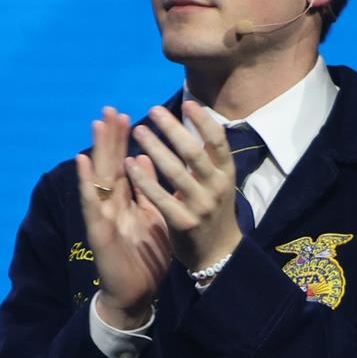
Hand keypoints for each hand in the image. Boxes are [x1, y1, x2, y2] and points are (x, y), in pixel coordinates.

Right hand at [78, 107, 169, 326]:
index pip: (123, 165)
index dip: (123, 141)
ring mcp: (103, 216)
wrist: (138, 294)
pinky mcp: (98, 232)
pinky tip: (82, 163)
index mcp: (126, 201)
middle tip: (109, 109)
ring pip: (99, 179)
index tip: (126, 114)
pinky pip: (92, 204)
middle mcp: (111, 204)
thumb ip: (147, 190)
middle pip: (109, 165)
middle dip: (109, 138)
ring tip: (96, 125)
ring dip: (97, 151)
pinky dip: (87, 183)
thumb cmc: (146, 257)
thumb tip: (143, 159)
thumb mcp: (152, 217)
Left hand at [129, 102, 244, 272]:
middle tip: (154, 110)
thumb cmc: (213, 211)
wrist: (217, 254)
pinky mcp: (184, 223)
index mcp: (226, 174)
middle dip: (173, 129)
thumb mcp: (215, 183)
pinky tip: (130, 163)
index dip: (204, 121)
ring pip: (176, 172)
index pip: (218, 141)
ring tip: (139, 131)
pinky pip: (160, 197)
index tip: (187, 103)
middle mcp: (217, 187)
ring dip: (156, 148)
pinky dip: (144, 179)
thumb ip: (203, 158)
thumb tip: (188, 123)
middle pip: (194, 152)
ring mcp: (201, 206)